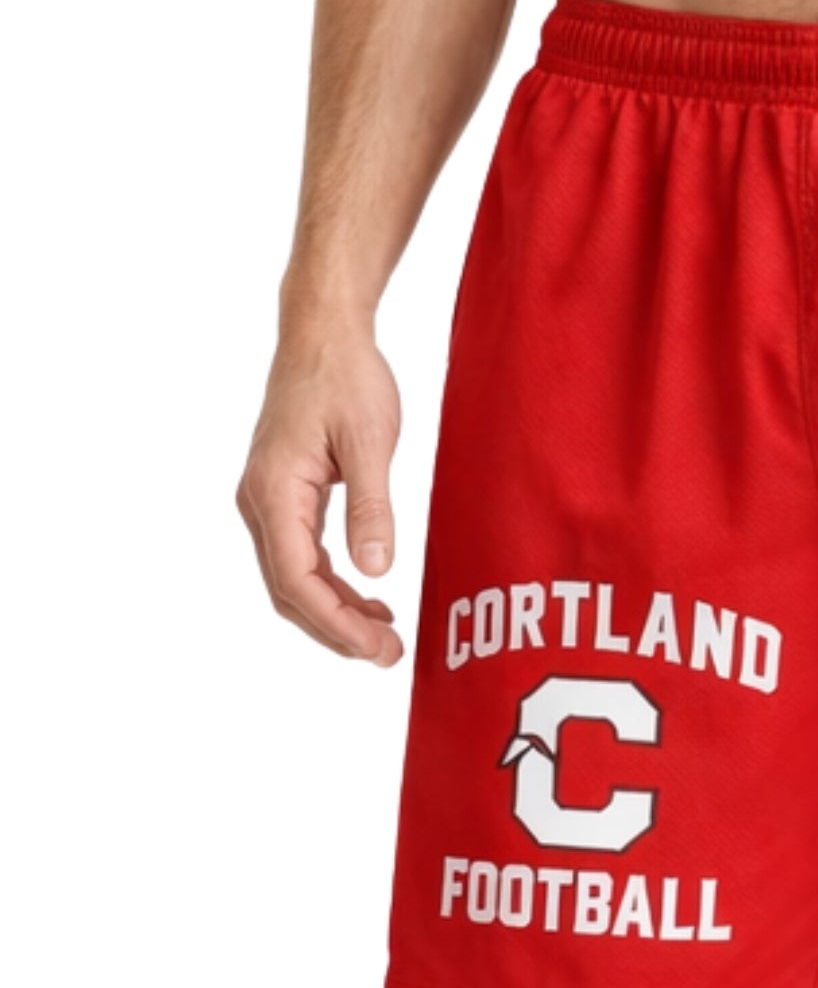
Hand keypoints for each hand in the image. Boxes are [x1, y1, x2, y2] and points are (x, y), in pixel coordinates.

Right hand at [237, 327, 405, 664]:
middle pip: (289, 589)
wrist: (323, 333)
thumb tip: (375, 570)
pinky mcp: (284, 494)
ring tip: (384, 635)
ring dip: (335, 610)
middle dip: (335, 629)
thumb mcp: (370, 441)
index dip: (335, 622)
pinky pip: (301, 553)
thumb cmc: (345, 376)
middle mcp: (260, 502)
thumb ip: (371, 507)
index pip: (296, 578)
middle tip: (388, 655)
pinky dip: (332, 582)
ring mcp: (268, 499)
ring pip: (293, 576)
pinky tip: (369, 595)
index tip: (376, 647)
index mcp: (274, 491)